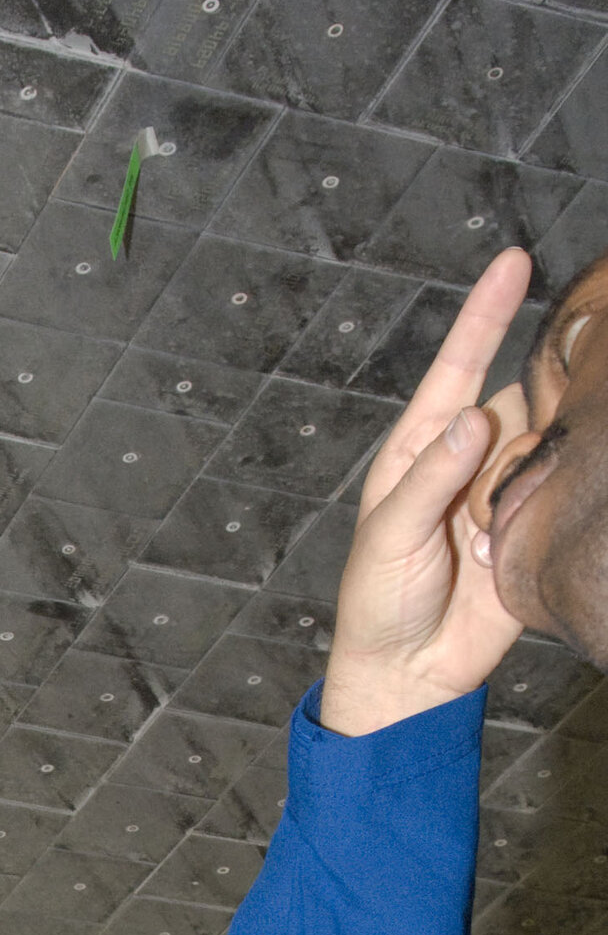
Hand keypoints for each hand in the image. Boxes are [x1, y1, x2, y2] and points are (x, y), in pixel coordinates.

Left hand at [322, 244, 532, 735]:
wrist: (409, 672)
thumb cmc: (378, 600)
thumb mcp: (389, 535)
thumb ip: (431, 477)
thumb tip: (473, 420)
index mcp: (421, 448)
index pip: (459, 367)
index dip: (486, 315)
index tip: (513, 262)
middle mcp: (468, 459)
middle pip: (518, 403)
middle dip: (509, 437)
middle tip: (472, 503)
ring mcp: (504, 491)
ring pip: (542, 448)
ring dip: (515, 490)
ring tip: (478, 545)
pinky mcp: (533, 527)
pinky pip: (556, 494)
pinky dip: (532, 521)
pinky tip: (500, 558)